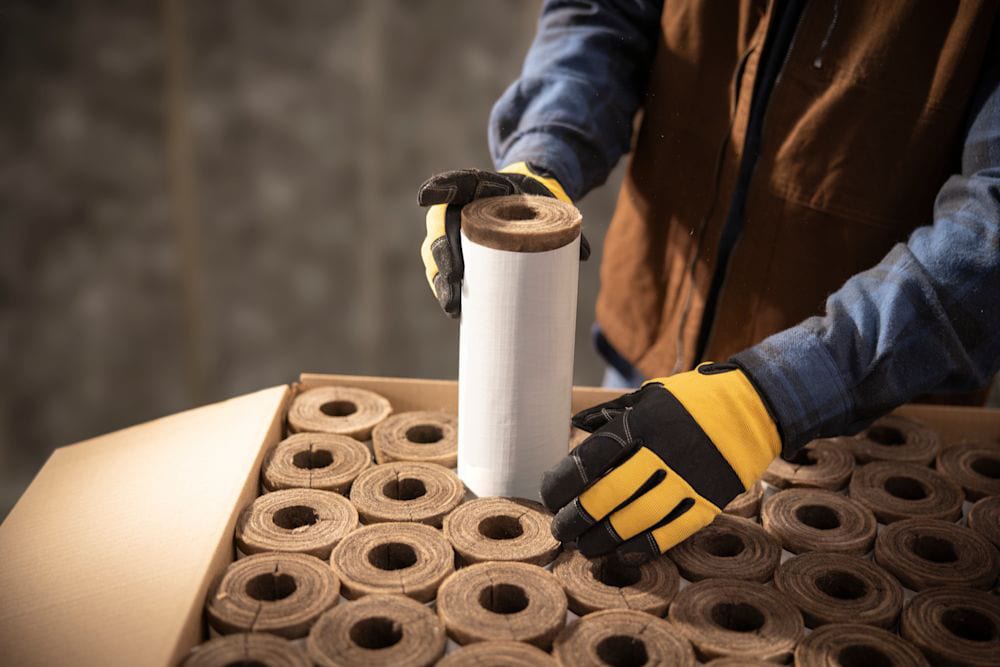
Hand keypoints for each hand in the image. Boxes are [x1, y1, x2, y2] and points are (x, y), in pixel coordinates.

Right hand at [417, 162, 588, 316]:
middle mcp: (458, 208)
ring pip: (435, 254)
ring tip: (452, 304)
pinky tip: (453, 309)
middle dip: (442, 255)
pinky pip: (442, 271)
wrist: (525, 204)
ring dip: (439, 280)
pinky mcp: (456, 255)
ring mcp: (451, 232)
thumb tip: (583, 254)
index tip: (424, 198)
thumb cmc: (534, 201)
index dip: (440, 188)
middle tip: (453, 277)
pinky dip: (446, 290)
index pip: (456, 182)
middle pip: (440, 229)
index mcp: (479, 186)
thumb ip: (563, 224)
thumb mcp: (548, 202)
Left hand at [541, 362, 779, 558]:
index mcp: (643, 421)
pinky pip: (672, 531)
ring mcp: (689, 478)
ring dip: (605, 539)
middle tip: (562, 531)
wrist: (755, 406)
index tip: (551, 495)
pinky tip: (622, 554)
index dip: (564, 481)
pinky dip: (643, 547)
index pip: (592, 456)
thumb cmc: (693, 401)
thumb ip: (612, 413)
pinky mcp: (710, 500)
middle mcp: (664, 450)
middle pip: (609, 494)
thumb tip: (572, 426)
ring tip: (586, 548)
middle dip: (578, 518)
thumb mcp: (651, 395)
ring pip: (637, 519)